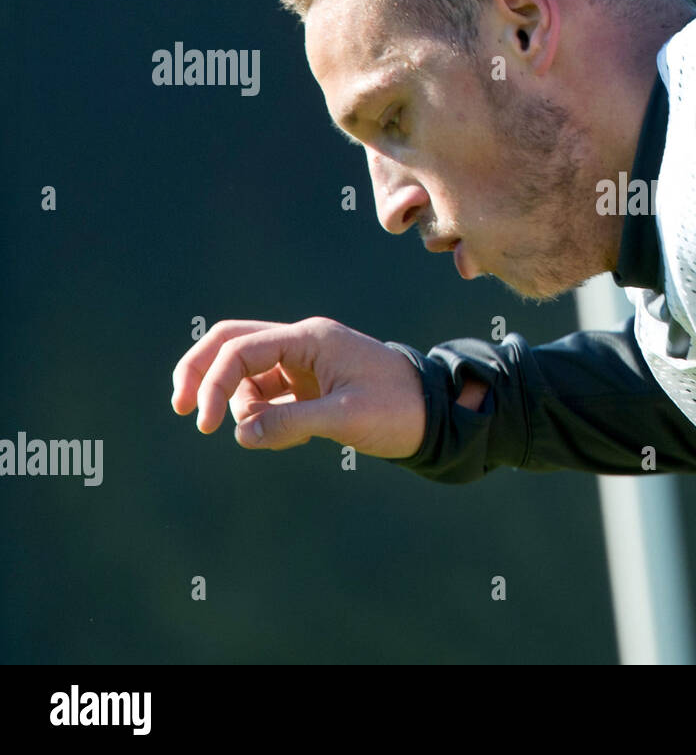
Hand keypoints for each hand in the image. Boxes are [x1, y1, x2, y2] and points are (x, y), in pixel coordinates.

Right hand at [170, 317, 425, 457]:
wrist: (434, 414)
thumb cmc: (397, 409)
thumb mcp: (345, 418)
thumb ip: (290, 423)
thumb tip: (239, 433)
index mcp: (310, 339)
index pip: (242, 349)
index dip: (213, 383)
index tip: (203, 424)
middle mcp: (302, 344)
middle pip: (233, 344)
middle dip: (203, 373)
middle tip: (182, 410)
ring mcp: (304, 363)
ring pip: (248, 374)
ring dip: (244, 405)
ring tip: (286, 435)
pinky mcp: (309, 384)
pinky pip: (268, 395)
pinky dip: (266, 416)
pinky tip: (297, 435)